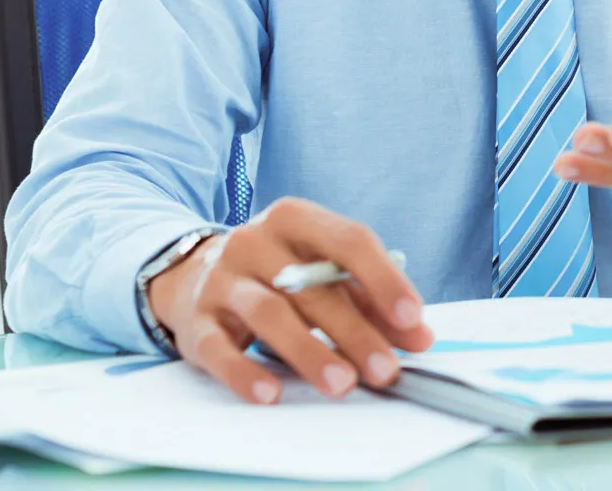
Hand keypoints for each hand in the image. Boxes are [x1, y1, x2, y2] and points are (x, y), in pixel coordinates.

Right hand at [146, 197, 433, 404]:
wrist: (192, 276)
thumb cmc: (276, 273)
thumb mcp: (322, 272)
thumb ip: (372, 301)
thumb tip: (419, 336)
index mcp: (295, 218)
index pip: (349, 240)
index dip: (384, 280)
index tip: (412, 317)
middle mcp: (254, 241)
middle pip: (313, 288)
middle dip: (355, 332)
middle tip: (385, 369)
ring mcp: (221, 280)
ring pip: (269, 314)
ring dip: (310, 352)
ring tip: (342, 384)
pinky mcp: (196, 321)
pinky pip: (219, 349)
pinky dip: (245, 372)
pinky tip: (270, 393)